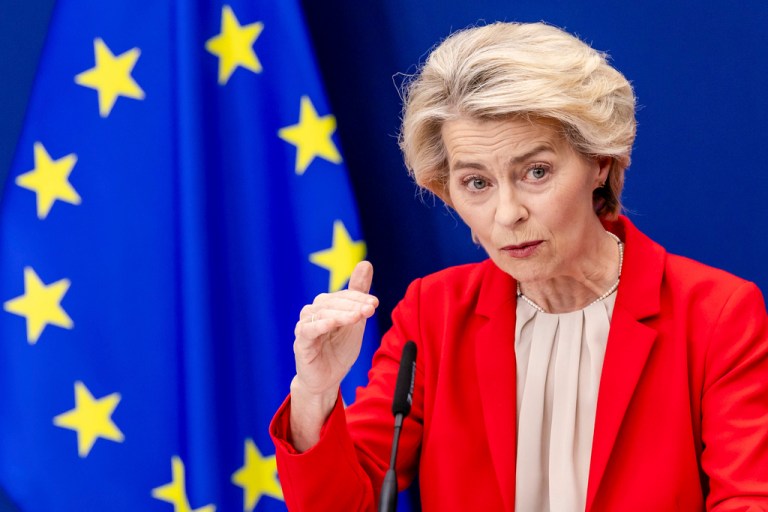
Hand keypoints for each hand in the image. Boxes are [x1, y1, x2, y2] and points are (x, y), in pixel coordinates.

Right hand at [290, 261, 377, 449]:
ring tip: (357, 317)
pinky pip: (308, 330)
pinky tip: (332, 324)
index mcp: (327, 306)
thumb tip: (365, 262)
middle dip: (353, 304)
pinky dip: (320, 325)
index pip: (343, 296)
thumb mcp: (355, 321)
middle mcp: (314, 312)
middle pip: (332, 302)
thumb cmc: (339, 349)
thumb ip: (358, 293)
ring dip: (341, 313)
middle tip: (370, 309)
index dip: (359, 298)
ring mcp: (306, 327)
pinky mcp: (301, 342)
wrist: (328, 379)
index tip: (375, 303)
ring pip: (321, 313)